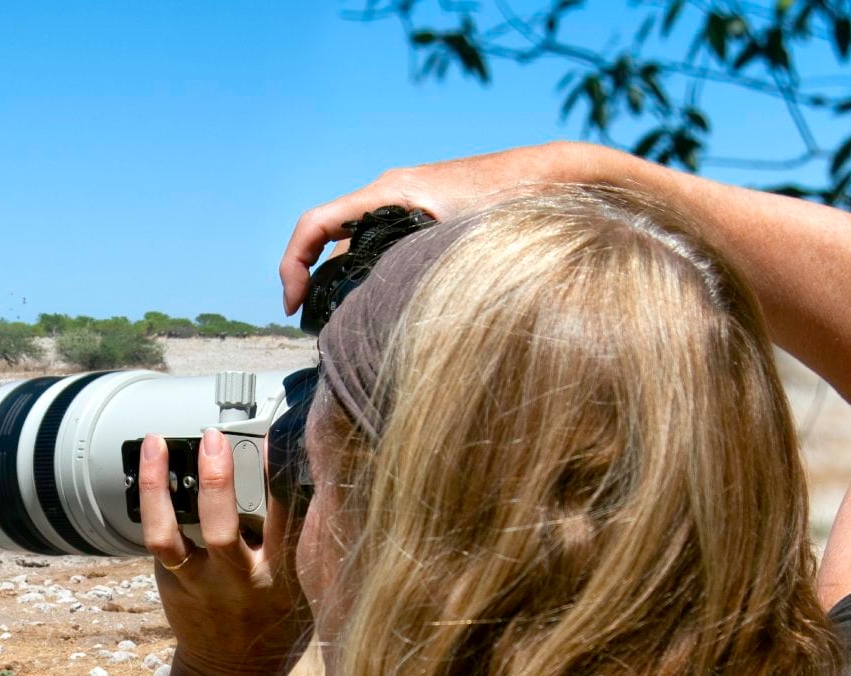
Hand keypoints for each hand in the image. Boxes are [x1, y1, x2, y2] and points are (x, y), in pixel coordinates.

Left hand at [138, 430, 312, 675]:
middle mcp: (237, 581)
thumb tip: (309, 478)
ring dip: (159, 488)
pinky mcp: (171, 582)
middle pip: (223, 530)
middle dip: (218, 482)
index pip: (286, 521)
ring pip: (170, 536)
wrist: (232, 675)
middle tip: (215, 439)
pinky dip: (152, 500)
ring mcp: (198, 583)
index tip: (278, 439)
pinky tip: (151, 464)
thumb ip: (304, 543)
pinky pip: (157, 538)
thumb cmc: (277, 621)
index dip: (281, 478)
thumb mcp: (307, 588)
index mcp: (281, 578)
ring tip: (158, 443)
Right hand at [279, 141, 609, 313]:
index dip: (293, 264)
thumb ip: (423, 267)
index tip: (293, 305)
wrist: (557, 173)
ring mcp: (408, 202)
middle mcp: (392, 192)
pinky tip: (383, 305)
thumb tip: (389, 316)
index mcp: (390, 192)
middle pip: (330, 239)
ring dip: (343, 281)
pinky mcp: (425, 214)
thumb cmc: (518, 196)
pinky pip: (380, 243)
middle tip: (314, 327)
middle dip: (314, 282)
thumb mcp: (465, 238)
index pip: (315, 224)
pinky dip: (369, 274)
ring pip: (356, 244)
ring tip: (346, 325)